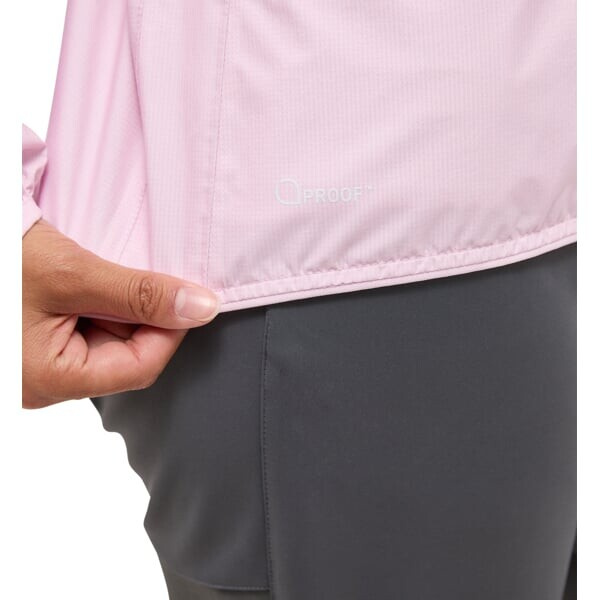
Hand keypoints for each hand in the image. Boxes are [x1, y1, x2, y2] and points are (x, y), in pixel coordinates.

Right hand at [22, 219, 220, 408]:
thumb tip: (201, 308)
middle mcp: (44, 382)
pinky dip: (101, 305)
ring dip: (120, 308)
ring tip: (102, 275)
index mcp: (48, 379)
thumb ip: (141, 294)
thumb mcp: (73, 273)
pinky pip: (88, 330)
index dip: (170, 331)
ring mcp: (39, 364)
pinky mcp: (38, 344)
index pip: (139, 368)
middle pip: (126, 356)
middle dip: (141, 316)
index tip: (186, 298)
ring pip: (109, 342)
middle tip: (138, 277)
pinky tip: (92, 282)